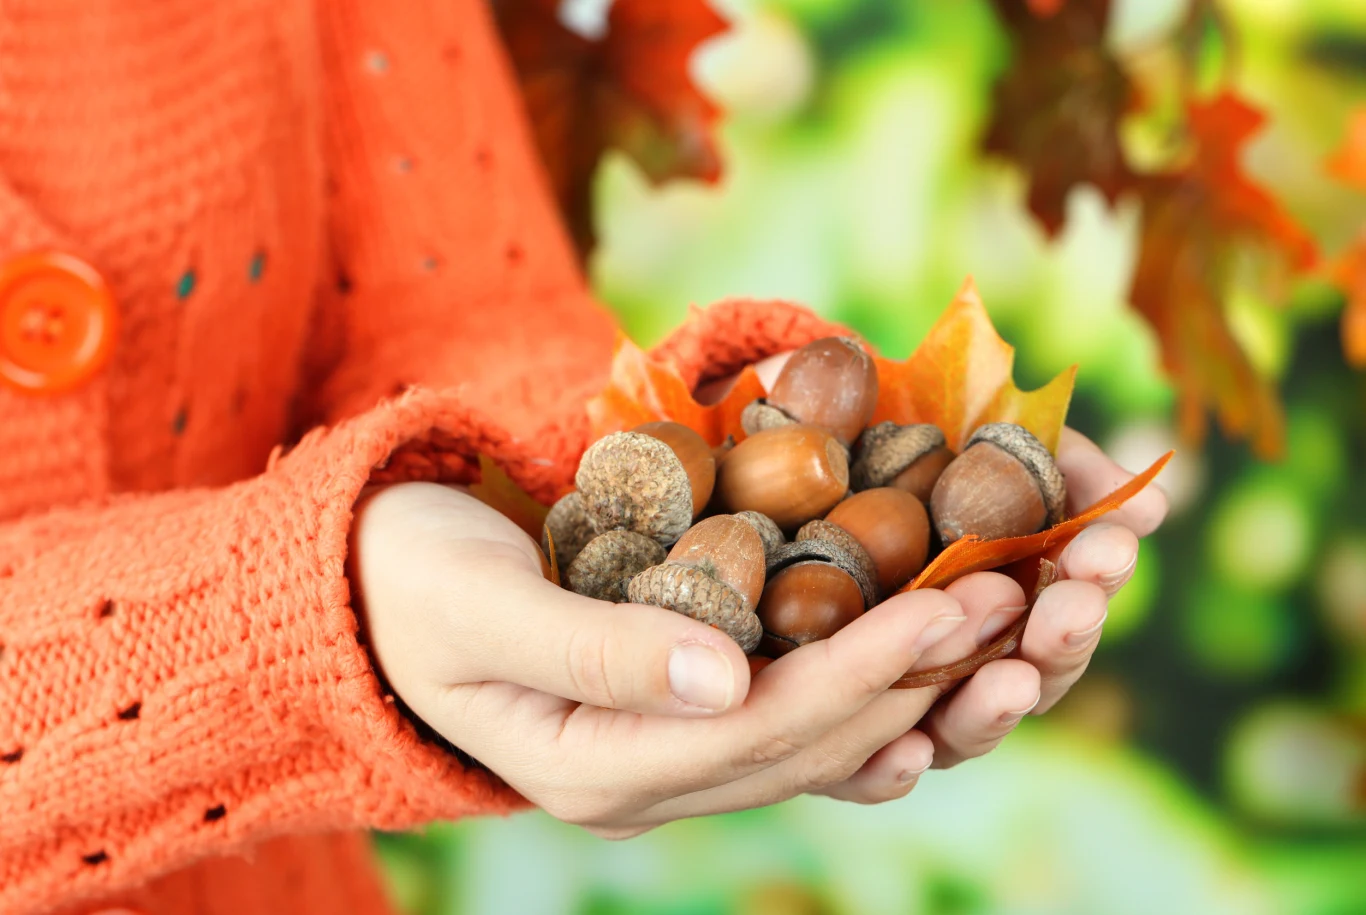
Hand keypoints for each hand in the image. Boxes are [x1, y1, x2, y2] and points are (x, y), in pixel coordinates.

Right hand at [350, 482, 1030, 836]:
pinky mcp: (676, 716)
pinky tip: (932, 678)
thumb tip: (723, 679)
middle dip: (911, 675)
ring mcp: (662, 757)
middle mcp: (641, 780)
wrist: (372, 594)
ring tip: (999, 630)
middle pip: (804, 742)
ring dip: (908, 689)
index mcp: (590, 764)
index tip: (948, 606)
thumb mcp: (479, 608)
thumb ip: (593, 650)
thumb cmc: (408, 586)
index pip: (756, 728)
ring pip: (811, 741)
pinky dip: (862, 693)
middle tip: (1010, 602)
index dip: (859, 670)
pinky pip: (789, 722)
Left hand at [697, 352, 1168, 802]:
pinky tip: (902, 751)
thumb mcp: (964, 422)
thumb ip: (1055, 457)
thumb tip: (1155, 501)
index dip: (1095, 575)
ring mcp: (897, 689)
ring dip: (994, 706)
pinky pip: (861, 768)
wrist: (752, 438)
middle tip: (1073, 600)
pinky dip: (890, 771)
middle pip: (1031, 669)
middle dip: (1062, 636)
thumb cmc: (871, 426)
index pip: (1069, 599)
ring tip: (1008, 677)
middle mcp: (958, 647)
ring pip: (961, 725)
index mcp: (1002, 582)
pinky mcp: (825, 721)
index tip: (1111, 541)